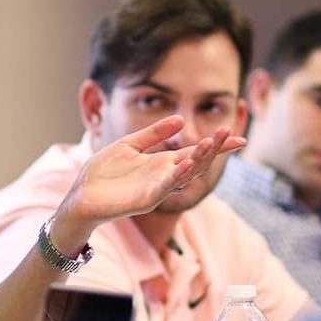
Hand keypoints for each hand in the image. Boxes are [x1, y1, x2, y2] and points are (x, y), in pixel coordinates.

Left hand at [52, 116, 243, 250]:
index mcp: (162, 163)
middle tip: (229, 132)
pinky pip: (165, 188)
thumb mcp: (129, 145)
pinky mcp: (144, 201)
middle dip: (214, 149)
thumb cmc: (102, 173)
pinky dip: (176, 176)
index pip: (195, 152)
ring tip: (211, 142)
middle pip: (197, 162)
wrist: (80, 195)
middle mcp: (165, 177)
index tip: (239, 137)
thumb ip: (154, 134)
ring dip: (199, 160)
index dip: (217, 145)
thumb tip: (181, 120)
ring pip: (185, 175)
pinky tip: (185, 164)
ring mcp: (157, 189)